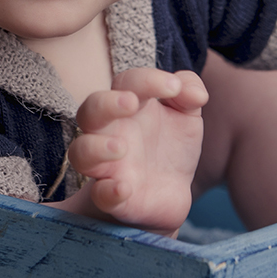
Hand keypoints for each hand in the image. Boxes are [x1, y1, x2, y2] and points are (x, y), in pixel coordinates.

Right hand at [65, 68, 207, 236]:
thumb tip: (196, 93)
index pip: (126, 83)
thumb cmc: (171, 144)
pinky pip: (99, 194)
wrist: (172, 192)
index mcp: (127, 106)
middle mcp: (110, 132)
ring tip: (121, 147)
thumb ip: (190, 91)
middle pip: (90, 110)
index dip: (147, 80)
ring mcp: (108, 165)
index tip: (174, 87)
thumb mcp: (187, 114)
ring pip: (80, 152)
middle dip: (105, 104)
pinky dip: (107, 191)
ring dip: (97, 148)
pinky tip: (124, 188)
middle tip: (130, 103)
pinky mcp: (112, 197)